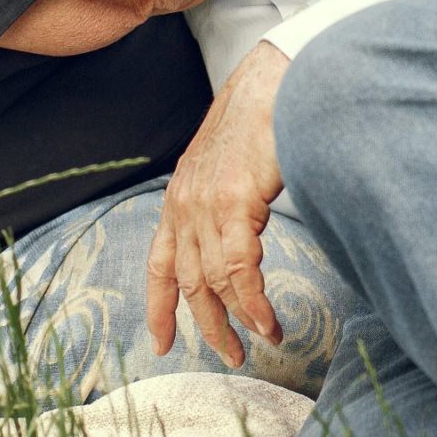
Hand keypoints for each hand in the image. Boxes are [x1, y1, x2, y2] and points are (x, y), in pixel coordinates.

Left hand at [148, 42, 291, 365]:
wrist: (278, 81)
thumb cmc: (265, 118)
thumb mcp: (231, 165)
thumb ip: (227, 201)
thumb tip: (245, 234)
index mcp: (180, 197)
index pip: (158, 263)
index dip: (158, 306)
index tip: (161, 343)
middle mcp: (183, 205)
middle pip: (186, 282)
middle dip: (206, 325)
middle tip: (229, 355)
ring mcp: (204, 205)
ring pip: (212, 283)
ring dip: (238, 319)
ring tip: (263, 338)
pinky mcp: (231, 204)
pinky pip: (239, 271)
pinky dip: (254, 303)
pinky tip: (269, 321)